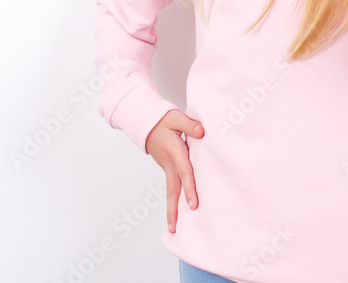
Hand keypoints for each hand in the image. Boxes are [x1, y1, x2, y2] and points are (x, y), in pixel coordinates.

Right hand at [144, 109, 204, 232]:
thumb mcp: (176, 117)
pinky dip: (174, 198)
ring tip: (174, 228)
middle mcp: (169, 163)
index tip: (193, 204)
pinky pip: (172, 185)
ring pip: (171, 190)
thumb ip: (190, 124)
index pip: (184, 172)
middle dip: (174, 210)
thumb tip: (202, 132)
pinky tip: (179, 210)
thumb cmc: (163, 120)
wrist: (146, 123)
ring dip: (172, 208)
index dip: (190, 188)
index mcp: (174, 152)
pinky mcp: (167, 168)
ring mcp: (167, 167)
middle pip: (172, 190)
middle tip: (174, 228)